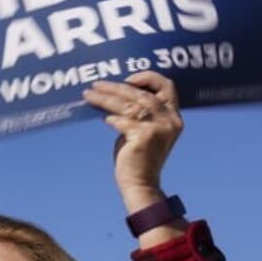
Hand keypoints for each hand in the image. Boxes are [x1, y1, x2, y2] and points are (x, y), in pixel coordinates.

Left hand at [82, 71, 182, 212]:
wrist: (140, 183)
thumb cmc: (137, 155)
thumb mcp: (143, 129)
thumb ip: (137, 112)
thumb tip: (114, 93)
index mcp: (173, 116)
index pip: (167, 86)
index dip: (147, 78)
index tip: (127, 79)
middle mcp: (170, 120)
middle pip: (141, 94)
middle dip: (115, 87)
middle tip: (96, 84)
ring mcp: (158, 128)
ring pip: (128, 105)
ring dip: (105, 98)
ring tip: (88, 95)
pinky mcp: (144, 137)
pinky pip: (122, 121)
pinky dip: (110, 118)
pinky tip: (102, 118)